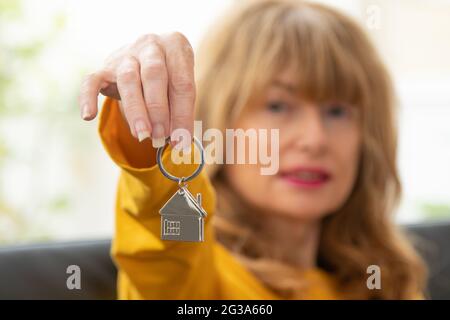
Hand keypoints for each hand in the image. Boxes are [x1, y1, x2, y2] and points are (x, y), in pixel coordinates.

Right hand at [78, 32, 194, 148]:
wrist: (144, 57)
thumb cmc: (169, 76)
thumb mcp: (180, 87)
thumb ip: (180, 111)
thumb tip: (180, 141)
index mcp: (176, 46)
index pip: (183, 83)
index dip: (183, 115)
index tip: (182, 140)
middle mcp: (151, 45)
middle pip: (154, 75)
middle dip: (158, 110)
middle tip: (160, 136)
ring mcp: (126, 53)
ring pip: (128, 79)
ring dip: (136, 110)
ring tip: (142, 134)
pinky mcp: (105, 66)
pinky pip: (92, 80)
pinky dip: (88, 98)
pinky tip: (88, 116)